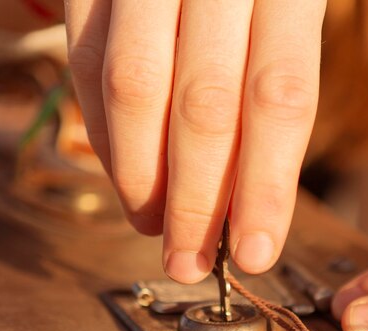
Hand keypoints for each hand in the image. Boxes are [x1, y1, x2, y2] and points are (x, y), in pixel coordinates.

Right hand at [64, 0, 325, 282]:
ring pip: (134, 90)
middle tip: (188, 262)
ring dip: (141, 180)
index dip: (265, 188)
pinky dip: (104, 137)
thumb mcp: (282, 31)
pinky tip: (128, 178)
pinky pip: (86, 66)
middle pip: (204, 105)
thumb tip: (243, 215)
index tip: (253, 255)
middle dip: (194, 203)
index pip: (279, 100)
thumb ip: (266, 109)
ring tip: (153, 228)